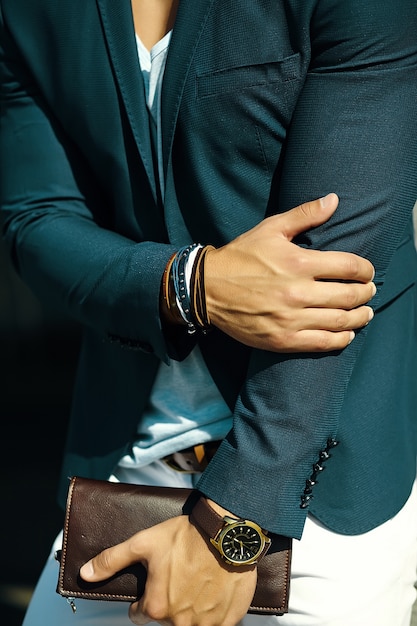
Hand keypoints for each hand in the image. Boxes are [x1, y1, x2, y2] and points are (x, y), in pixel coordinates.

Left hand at [79, 516, 254, 625]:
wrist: (226, 532)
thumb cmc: (186, 536)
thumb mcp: (144, 543)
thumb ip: (112, 560)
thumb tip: (86, 573)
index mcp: (156, 607)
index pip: (140, 614)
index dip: (146, 596)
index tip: (157, 580)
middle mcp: (179, 622)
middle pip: (167, 618)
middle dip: (170, 600)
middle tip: (180, 575)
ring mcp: (206, 624)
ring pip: (191, 622)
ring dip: (192, 607)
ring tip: (198, 580)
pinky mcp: (228, 621)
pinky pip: (216, 623)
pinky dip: (214, 610)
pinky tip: (214, 589)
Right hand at [204, 193, 375, 351]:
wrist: (207, 289)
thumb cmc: (240, 257)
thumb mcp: (270, 229)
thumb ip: (304, 215)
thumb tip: (334, 200)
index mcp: (298, 262)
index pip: (348, 267)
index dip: (365, 270)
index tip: (367, 272)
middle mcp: (297, 292)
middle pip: (349, 296)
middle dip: (366, 293)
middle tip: (369, 291)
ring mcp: (290, 319)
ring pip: (340, 321)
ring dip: (360, 317)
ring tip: (365, 313)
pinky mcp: (282, 339)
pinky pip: (321, 343)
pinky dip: (341, 339)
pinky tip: (347, 334)